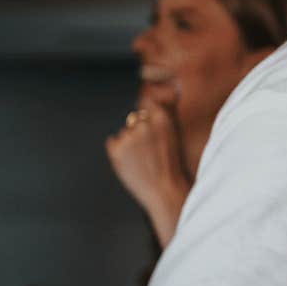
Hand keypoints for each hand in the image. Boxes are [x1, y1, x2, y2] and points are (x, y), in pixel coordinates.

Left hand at [105, 100, 190, 238]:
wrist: (166, 191)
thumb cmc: (171, 166)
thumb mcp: (173, 135)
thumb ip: (162, 116)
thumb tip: (153, 94)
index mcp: (161, 118)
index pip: (146, 101)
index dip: (146, 113)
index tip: (148, 124)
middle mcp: (144, 124)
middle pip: (133, 119)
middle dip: (137, 131)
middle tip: (148, 152)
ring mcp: (129, 137)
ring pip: (123, 133)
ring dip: (128, 144)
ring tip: (141, 160)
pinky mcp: (116, 150)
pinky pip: (112, 143)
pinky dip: (118, 153)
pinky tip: (131, 164)